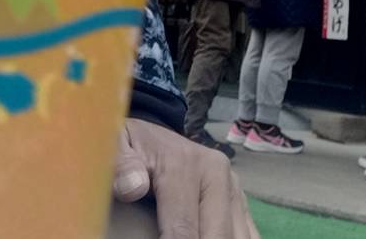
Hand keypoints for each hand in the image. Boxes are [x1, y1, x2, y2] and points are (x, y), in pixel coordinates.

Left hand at [114, 119, 260, 238]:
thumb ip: (119, 166)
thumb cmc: (130, 147)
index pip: (183, 228)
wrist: (151, 136)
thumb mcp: (115, 146)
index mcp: (186, 164)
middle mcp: (218, 176)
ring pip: (240, 238)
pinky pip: (250, 235)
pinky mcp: (240, 204)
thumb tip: (134, 188)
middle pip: (218, 237)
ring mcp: (234, 191)